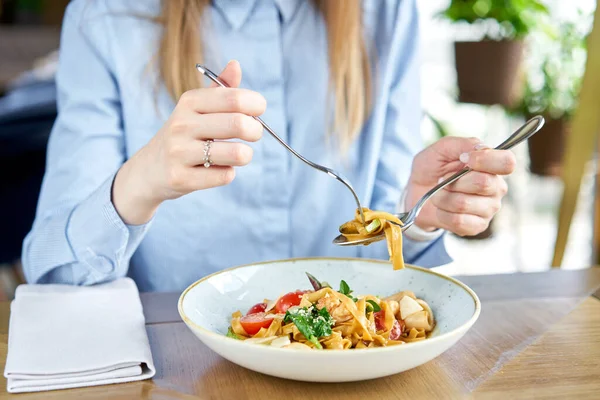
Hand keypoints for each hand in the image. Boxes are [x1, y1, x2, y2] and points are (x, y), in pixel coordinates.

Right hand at [113, 60, 265, 224]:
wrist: (150, 170)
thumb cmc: (183, 136)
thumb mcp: (195, 109)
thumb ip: (220, 89)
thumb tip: (236, 65)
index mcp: (189, 102)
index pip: (234, 98)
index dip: (256, 104)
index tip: (259, 110)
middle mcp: (181, 124)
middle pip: (238, 124)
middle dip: (256, 131)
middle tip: (255, 134)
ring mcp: (179, 152)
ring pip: (236, 153)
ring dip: (246, 155)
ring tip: (240, 154)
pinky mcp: (181, 178)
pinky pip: (225, 176)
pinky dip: (229, 173)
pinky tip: (219, 169)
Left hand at [404, 137, 515, 235]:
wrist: (417, 193)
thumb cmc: (432, 169)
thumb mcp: (441, 149)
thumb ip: (462, 144)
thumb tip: (480, 149)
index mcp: (492, 166)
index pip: (506, 162)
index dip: (484, 160)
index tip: (463, 159)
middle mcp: (496, 187)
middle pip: (483, 183)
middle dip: (453, 180)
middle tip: (442, 179)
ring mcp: (488, 209)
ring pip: (464, 203)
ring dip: (442, 197)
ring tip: (438, 193)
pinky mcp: (477, 226)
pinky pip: (458, 221)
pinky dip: (442, 213)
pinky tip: (441, 208)